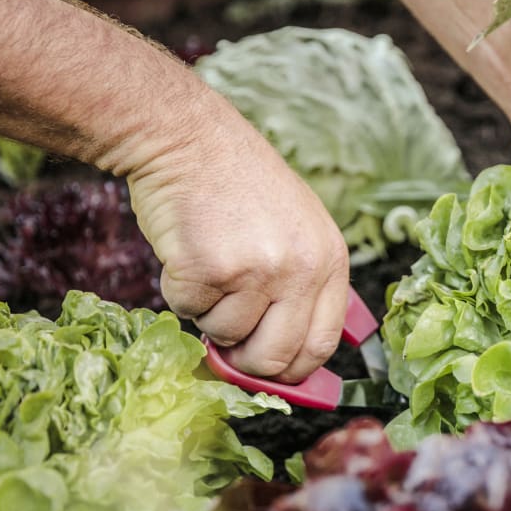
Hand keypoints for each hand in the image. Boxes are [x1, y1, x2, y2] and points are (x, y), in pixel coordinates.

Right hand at [126, 94, 349, 382]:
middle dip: (245, 361)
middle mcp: (302, 270)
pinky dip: (179, 291)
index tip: (271, 370)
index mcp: (331, 261)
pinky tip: (189, 252)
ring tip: (212, 266)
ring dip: (209, 313)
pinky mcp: (210, 270)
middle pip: (276, 358)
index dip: (293, 369)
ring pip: (226, 336)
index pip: (322, 344)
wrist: (190, 139)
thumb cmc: (240, 188)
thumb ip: (303, 288)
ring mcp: (258, 271)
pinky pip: (188, 312)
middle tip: (228, 340)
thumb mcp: (299, 231)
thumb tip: (288, 361)